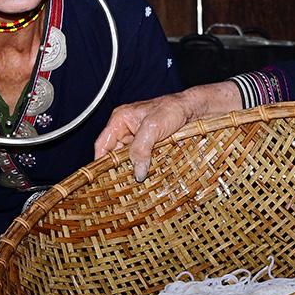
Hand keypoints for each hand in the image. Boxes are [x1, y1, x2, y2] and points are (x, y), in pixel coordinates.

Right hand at [93, 82, 239, 181]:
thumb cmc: (172, 110)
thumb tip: (137, 173)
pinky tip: (146, 177)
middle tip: (120, 185)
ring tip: (133, 184)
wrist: (193, 109)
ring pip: (129, 158)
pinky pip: (141, 158)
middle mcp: (126, 129)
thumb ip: (141, 149)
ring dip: (132, 169)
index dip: (100, 161)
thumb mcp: (153, 128)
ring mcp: (138, 138)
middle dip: (118, 168)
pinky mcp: (150, 145)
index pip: (102, 144)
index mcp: (120, 120)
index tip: (100, 178)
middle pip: (115, 154)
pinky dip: (143, 167)